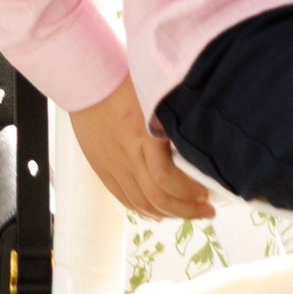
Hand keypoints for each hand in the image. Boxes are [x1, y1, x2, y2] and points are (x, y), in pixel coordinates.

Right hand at [69, 78, 213, 220]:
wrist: (84, 80)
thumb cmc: (122, 81)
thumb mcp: (154, 96)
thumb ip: (173, 120)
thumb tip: (197, 141)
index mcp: (143, 134)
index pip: (167, 178)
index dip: (190, 191)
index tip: (207, 192)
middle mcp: (129, 154)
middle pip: (158, 197)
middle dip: (186, 210)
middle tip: (206, 210)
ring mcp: (114, 164)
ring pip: (142, 203)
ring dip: (168, 213)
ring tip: (185, 213)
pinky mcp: (102, 167)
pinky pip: (123, 198)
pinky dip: (142, 210)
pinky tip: (157, 213)